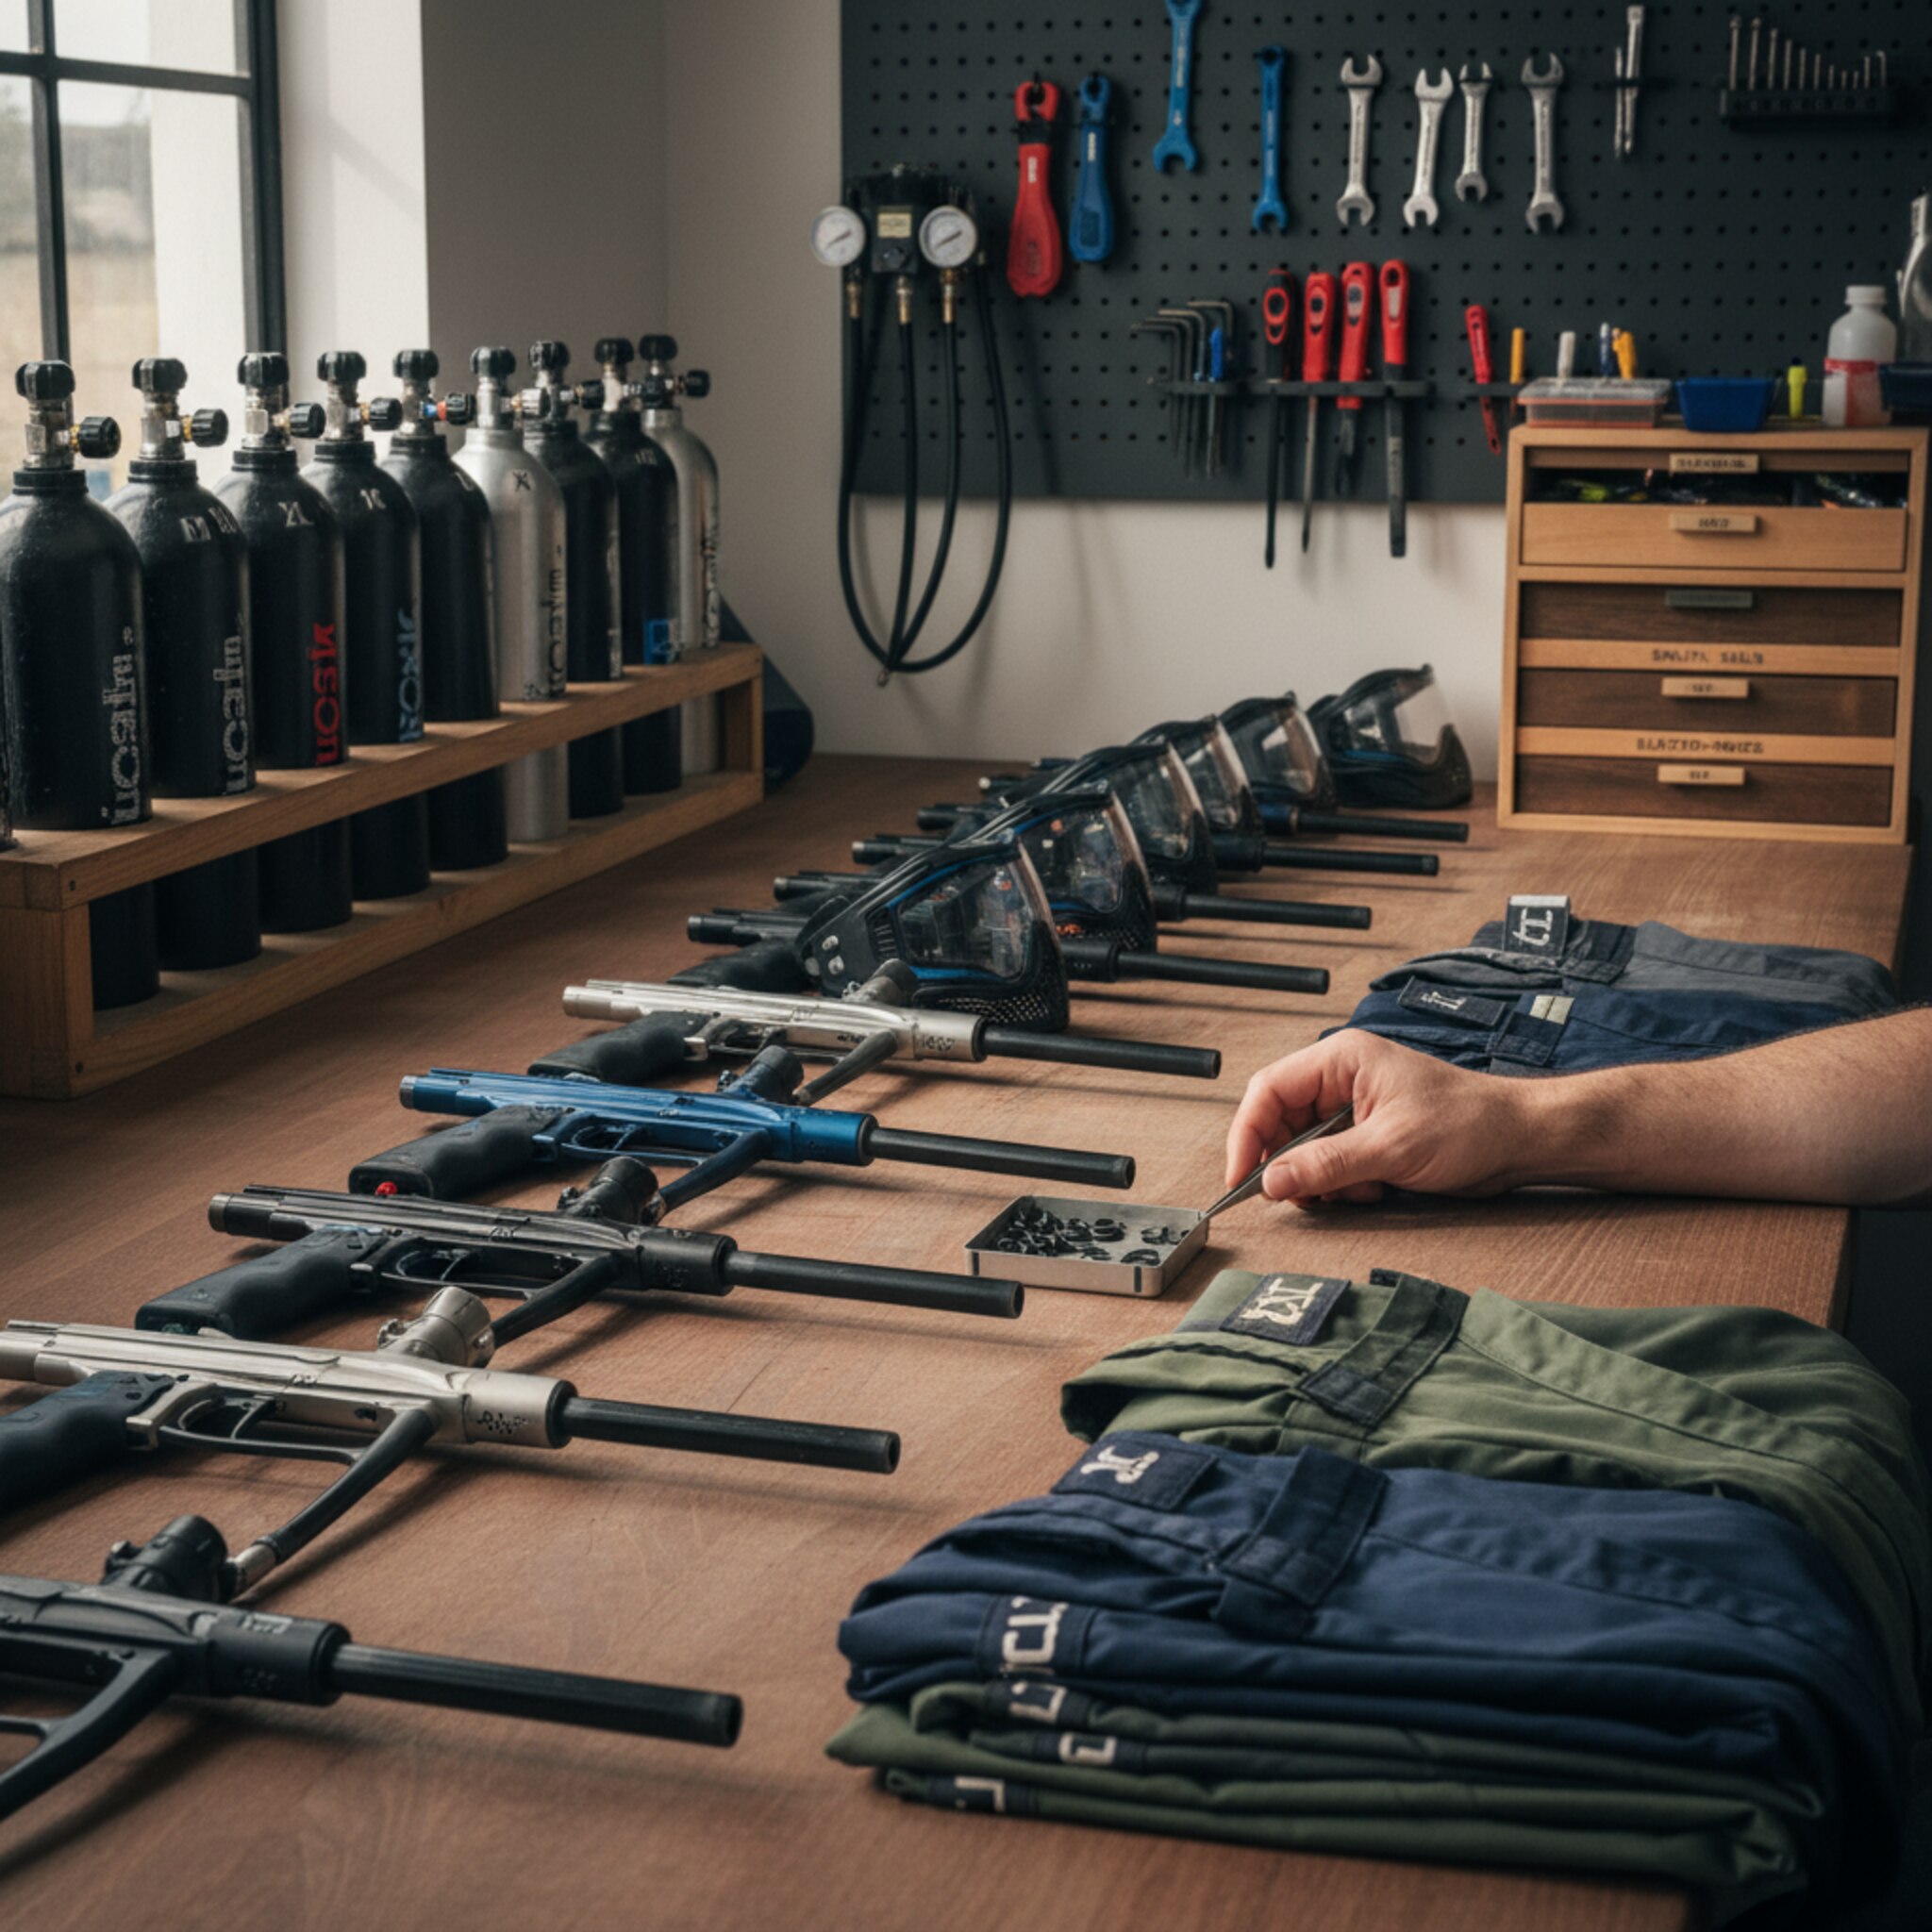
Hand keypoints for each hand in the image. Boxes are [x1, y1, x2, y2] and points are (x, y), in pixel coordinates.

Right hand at [1225, 1031, 1547, 1205]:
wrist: (1519, 1140)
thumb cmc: (1469, 1124)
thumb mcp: (1391, 1148)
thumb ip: (1326, 1164)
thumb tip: (1272, 1180)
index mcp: (1341, 1059)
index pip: (1269, 1090)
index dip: (1248, 1135)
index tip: (1242, 1178)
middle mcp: (1342, 1078)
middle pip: (1280, 1120)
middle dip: (1287, 1163)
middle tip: (1294, 1194)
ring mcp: (1353, 1107)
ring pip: (1303, 1147)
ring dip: (1320, 1177)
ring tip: (1357, 1188)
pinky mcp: (1367, 1133)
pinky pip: (1329, 1161)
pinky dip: (1341, 1184)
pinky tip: (1374, 1188)